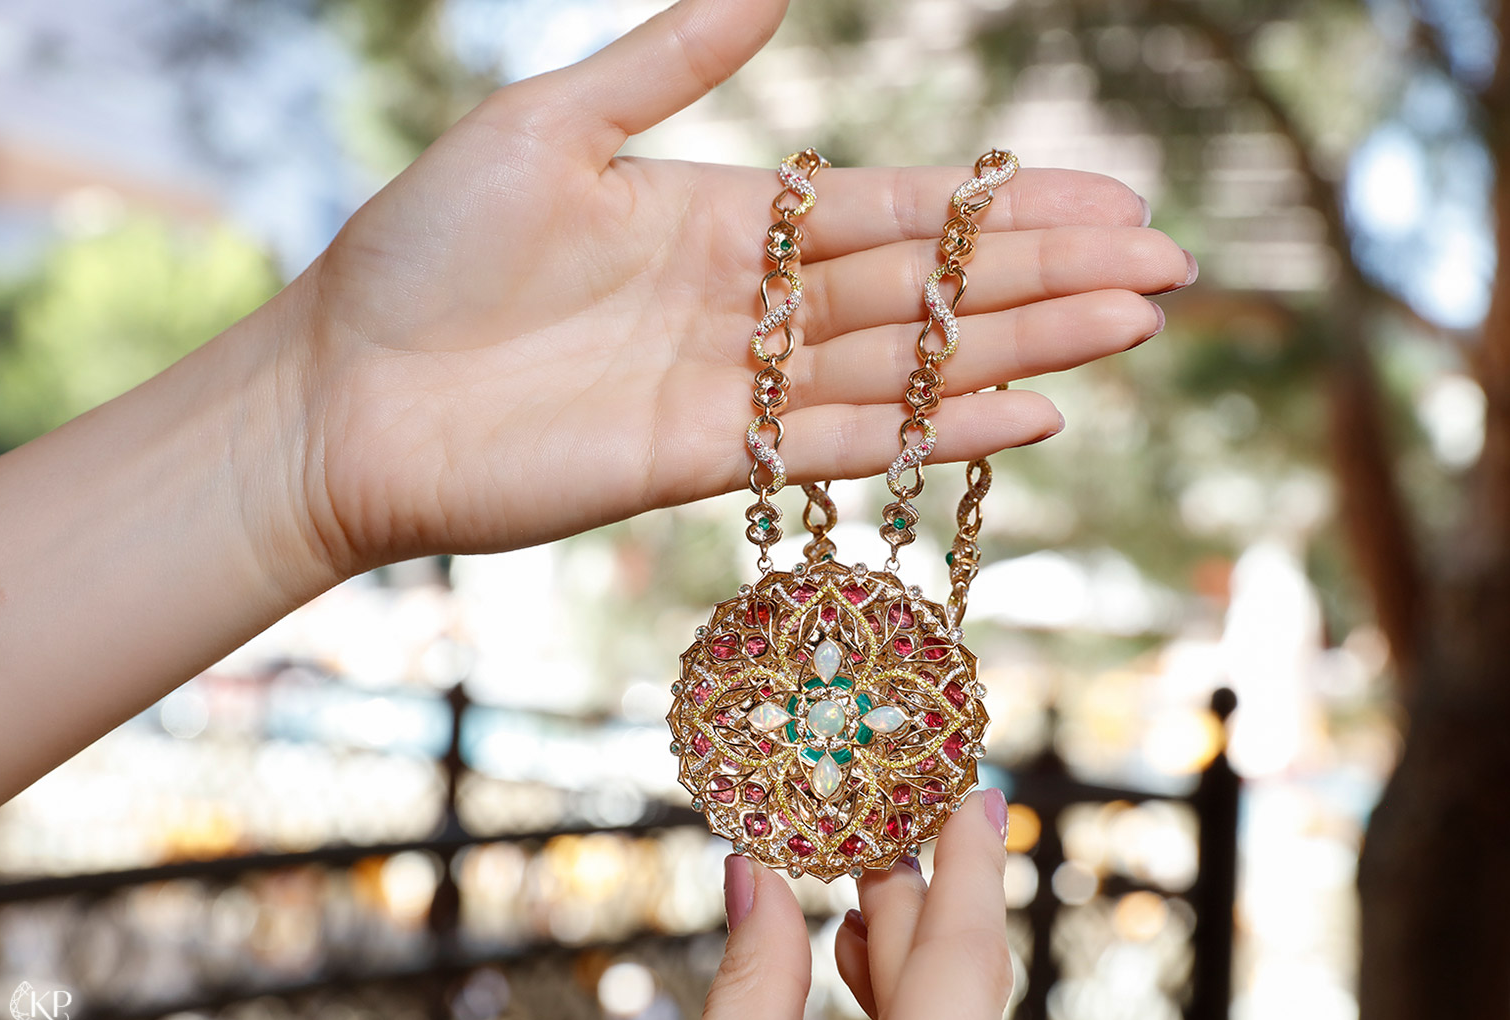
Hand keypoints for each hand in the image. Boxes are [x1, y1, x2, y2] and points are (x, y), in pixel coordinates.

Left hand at [276, 0, 1191, 577]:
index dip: (998, 204)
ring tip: (1132, 330)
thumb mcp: (548, 125)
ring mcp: (730, 386)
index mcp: (721, 213)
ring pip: (904, 363)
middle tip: (1167, 266)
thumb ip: (667, 64)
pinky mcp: (700, 464)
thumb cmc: (422, 247)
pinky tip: (1028, 415)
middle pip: (924, 286)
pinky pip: (838, 444)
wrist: (341, 390)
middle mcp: (746, 302)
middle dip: (1044, 274)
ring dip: (1019, 348)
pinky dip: (932, 431)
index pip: (890, 208)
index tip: (1106, 196)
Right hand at [687, 790, 1012, 1019]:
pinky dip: (890, 998)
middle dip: (913, 894)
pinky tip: (846, 952)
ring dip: (895, 944)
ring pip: (943, 1016)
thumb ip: (751, 987)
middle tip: (877, 818)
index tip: (978, 799)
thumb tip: (753, 875)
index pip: (962, 959)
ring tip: (853, 879)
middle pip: (952, 981)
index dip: (973, 869)